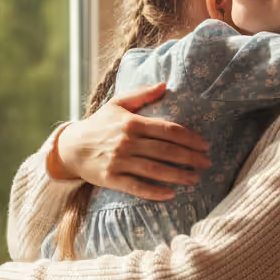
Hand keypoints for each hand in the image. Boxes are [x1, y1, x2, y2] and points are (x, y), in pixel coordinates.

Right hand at [53, 82, 210, 200]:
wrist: (71, 147)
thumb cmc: (99, 124)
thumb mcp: (118, 104)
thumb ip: (142, 94)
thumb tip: (165, 85)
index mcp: (132, 122)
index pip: (168, 130)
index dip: (189, 138)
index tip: (204, 144)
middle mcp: (127, 142)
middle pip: (166, 150)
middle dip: (190, 157)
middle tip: (207, 163)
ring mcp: (119, 161)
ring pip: (155, 170)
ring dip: (178, 175)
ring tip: (195, 179)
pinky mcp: (111, 178)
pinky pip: (136, 187)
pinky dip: (154, 192)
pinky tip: (170, 194)